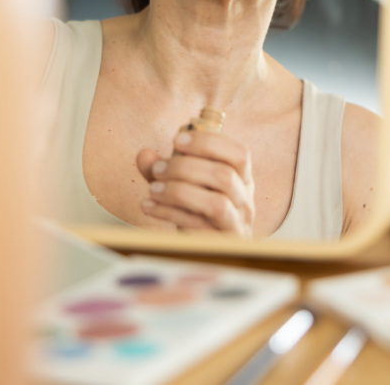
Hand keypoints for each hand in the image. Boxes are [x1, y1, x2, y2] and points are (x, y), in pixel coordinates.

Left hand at [136, 127, 255, 237]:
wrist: (205, 251)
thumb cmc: (197, 212)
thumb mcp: (181, 184)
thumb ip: (163, 169)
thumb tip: (144, 155)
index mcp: (242, 178)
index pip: (239, 153)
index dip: (209, 142)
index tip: (177, 139)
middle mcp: (245, 200)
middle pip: (224, 176)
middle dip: (186, 167)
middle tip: (158, 168)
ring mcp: (236, 224)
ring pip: (216, 203)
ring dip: (179, 191)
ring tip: (153, 188)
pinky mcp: (220, 243)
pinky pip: (197, 226)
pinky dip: (169, 213)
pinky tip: (149, 206)